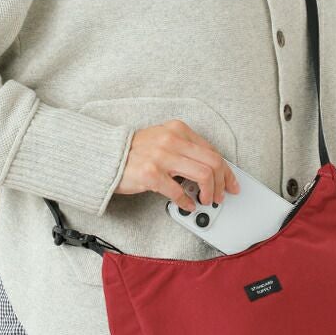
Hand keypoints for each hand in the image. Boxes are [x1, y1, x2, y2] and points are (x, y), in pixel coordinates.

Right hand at [113, 119, 238, 211]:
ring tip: (205, 200)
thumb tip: (209, 171)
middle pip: (214, 162)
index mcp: (178, 130)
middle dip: (222, 183)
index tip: (230, 183)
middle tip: (220, 196)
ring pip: (204, 175)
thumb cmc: (133, 152)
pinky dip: (188, 202)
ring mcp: (162, 156)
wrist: (105, 156)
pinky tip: (187, 204)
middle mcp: (172, 140)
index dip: (226, 171)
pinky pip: (179, 192)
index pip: (212, 151)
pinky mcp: (151, 174)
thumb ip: (185, 151)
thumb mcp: (162, 141)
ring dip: (209, 192)